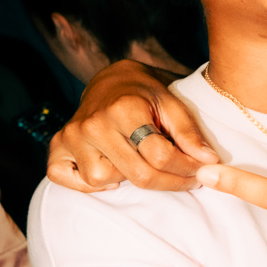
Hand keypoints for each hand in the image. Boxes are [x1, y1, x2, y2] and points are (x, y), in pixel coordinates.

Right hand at [46, 61, 215, 193]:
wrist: (110, 82)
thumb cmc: (144, 96)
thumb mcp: (171, 104)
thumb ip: (189, 133)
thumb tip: (209, 161)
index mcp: (123, 109)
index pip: (160, 155)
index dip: (186, 169)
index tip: (201, 171)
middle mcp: (93, 123)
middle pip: (137, 175)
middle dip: (169, 182)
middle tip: (186, 179)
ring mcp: (71, 136)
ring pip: (104, 181)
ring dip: (125, 178)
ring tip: (137, 161)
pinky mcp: (57, 147)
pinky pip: (69, 180)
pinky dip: (86, 184)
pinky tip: (107, 169)